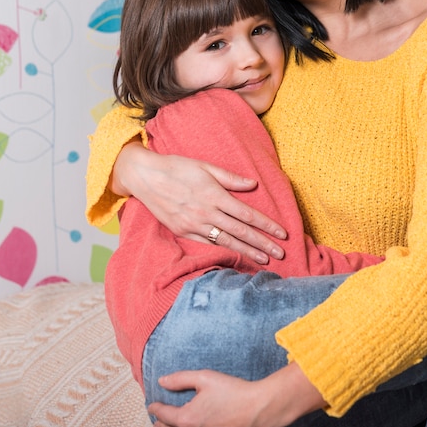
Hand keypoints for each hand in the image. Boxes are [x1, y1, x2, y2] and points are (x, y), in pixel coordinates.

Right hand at [113, 142, 285, 263]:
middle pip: (240, 232)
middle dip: (263, 243)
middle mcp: (206, 213)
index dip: (266, 225)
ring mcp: (193, 224)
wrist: (144, 176)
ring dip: (247, 252)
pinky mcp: (182, 231)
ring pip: (226, 241)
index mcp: (214, 195)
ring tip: (264, 259)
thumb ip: (230, 178)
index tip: (282, 233)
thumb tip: (253, 184)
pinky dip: (223, 250)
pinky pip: (207, 243)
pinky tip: (236, 255)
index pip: (247, 214)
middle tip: (281, 253)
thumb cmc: (177, 167)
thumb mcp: (205, 166)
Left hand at [149, 364, 324, 426]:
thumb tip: (162, 381)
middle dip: (159, 423)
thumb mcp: (205, 377)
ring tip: (169, 423)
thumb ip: (181, 378)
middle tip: (157, 417)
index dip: (155, 409)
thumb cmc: (232, 392)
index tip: (151, 405)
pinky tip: (190, 423)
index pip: (162, 415)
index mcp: (186, 418)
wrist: (257, 409)